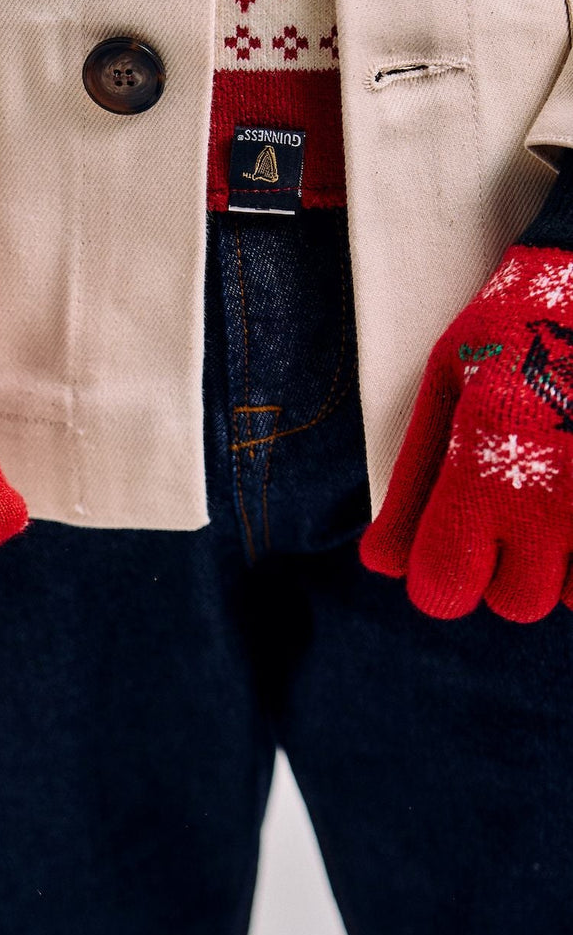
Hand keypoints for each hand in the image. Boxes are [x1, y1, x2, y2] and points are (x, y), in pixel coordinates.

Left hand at [360, 240, 572, 621]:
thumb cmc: (511, 331)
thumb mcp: (446, 391)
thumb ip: (415, 482)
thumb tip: (381, 564)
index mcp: (480, 476)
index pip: (442, 591)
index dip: (444, 575)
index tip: (453, 547)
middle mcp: (547, 505)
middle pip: (516, 603)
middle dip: (511, 573)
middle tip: (517, 517)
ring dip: (567, 566)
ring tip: (561, 503)